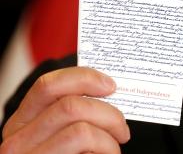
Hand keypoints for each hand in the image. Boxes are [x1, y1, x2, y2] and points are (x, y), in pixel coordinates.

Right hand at [0, 67, 129, 153]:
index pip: (48, 85)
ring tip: (116, 145)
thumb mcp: (59, 134)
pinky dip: (107, 148)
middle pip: (70, 105)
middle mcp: (17, 140)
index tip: (111, 85)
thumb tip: (107, 89)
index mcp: (23, 121)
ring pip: (81, 127)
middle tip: (123, 127)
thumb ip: (74, 113)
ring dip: (110, 134)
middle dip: (109, 112)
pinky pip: (85, 144)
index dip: (84, 78)